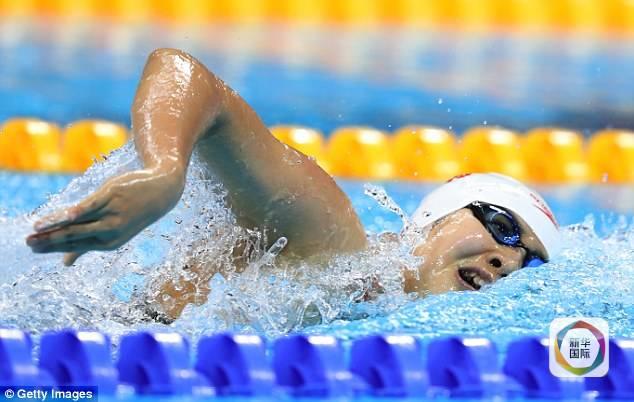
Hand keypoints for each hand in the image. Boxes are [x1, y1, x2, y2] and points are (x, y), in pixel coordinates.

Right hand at [26, 167, 184, 265]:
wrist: (161, 191)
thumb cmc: (132, 212)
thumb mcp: (112, 232)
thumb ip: (86, 246)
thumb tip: (65, 264)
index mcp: (108, 243)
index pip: (74, 246)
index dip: (52, 247)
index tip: (32, 248)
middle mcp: (110, 231)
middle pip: (74, 237)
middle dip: (49, 241)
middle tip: (28, 243)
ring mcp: (111, 214)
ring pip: (79, 223)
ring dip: (56, 227)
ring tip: (36, 229)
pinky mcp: (111, 196)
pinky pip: (91, 206)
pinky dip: (77, 211)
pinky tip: (64, 216)